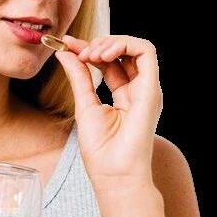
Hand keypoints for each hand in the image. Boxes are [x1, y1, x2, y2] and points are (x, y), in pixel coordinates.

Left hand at [53, 34, 162, 194]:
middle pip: (122, 53)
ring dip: (111, 42)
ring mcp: (146, 89)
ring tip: (91, 54)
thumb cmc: (101, 150)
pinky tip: (102, 54)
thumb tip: (65, 53)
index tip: (65, 44)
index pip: (108, 61)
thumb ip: (79, 76)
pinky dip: (124, 45)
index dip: (88, 48)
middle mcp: (138, 90)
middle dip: (97, 43)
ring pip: (137, 48)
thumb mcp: (84, 104)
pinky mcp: (151, 89)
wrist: (113, 174)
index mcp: (123, 95)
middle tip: (78, 52)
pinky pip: (147, 53)